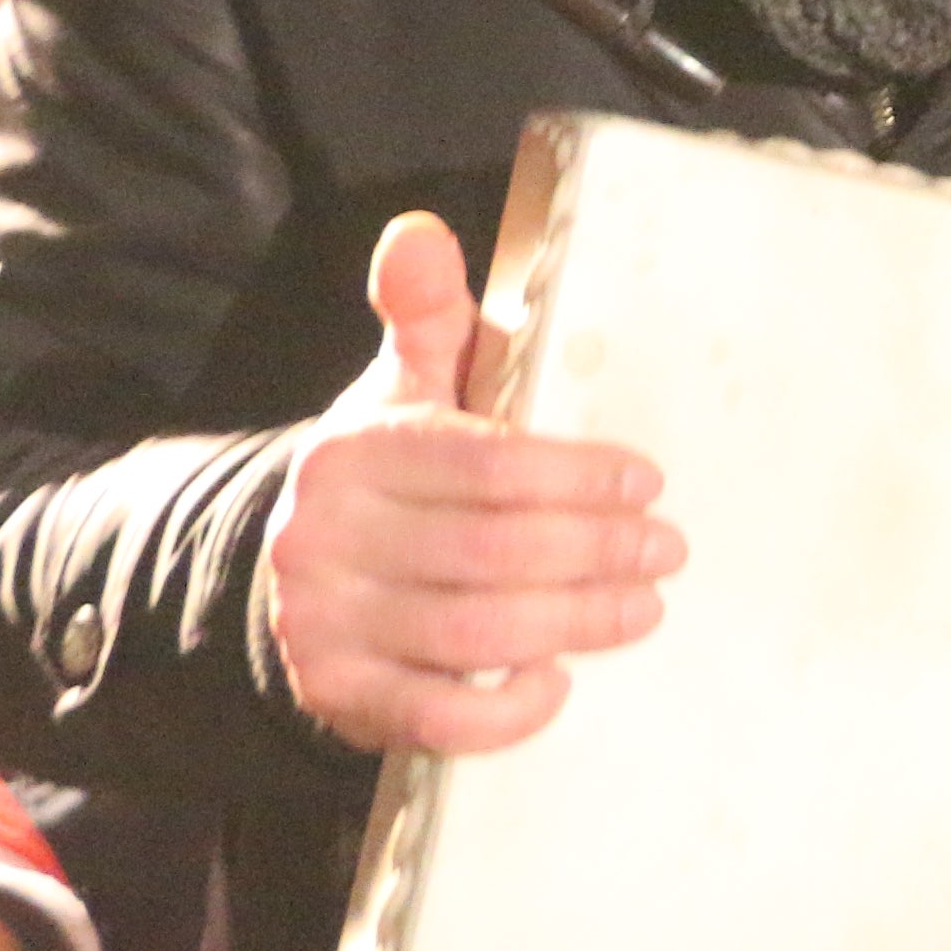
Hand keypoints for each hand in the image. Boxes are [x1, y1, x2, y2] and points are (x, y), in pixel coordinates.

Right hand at [260, 214, 680, 754]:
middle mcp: (325, 538)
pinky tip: (557, 680)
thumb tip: (417, 231)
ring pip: (475, 635)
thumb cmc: (388, 472)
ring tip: (643, 605)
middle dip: (597, 552)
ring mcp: (325, 625)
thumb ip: (422, 312)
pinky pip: (435, 719)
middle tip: (667, 549)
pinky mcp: (338, 697)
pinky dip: (506, 710)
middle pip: (494, 553)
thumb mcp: (400, 386)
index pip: (488, 464)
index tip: (648, 483)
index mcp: (354, 452)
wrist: (283, 574)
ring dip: (576, 622)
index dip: (580, 478)